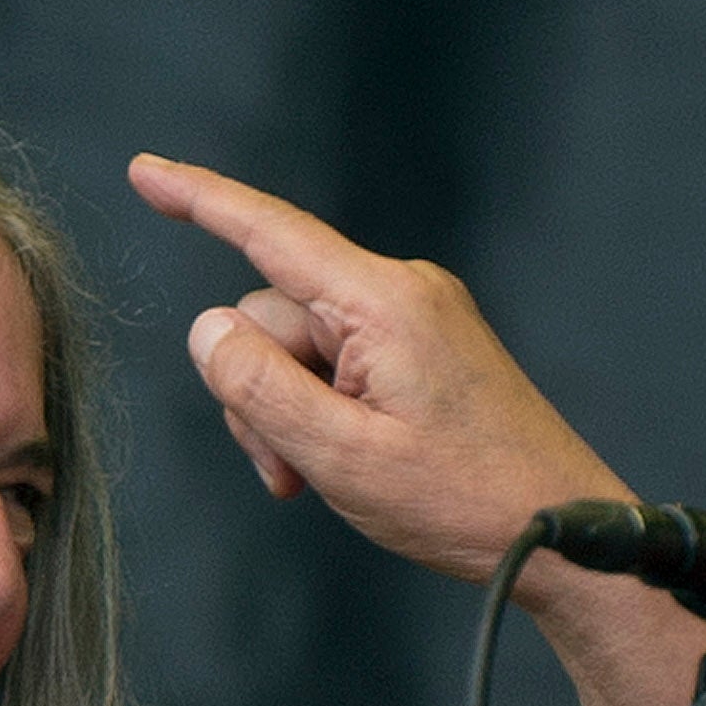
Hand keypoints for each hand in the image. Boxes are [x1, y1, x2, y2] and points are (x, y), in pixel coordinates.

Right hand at [126, 153, 625, 580]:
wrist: (562, 533)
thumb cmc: (467, 502)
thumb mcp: (342, 457)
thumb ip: (260, 388)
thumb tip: (209, 330)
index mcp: (384, 302)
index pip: (269, 230)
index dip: (198, 199)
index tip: (143, 172)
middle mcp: (401, 292)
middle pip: (273, 314)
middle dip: (259, 393)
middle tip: (292, 475)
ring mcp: (415, 320)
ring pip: (298, 347)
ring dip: (289, 414)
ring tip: (326, 478)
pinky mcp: (424, 350)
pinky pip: (339, 363)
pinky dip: (322, 412)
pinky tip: (351, 462)